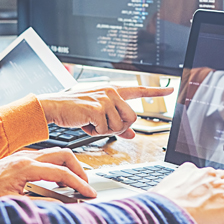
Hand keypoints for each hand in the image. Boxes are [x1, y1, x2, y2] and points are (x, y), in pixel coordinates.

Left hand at [0, 147, 95, 197]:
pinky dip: (57, 167)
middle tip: (86, 186)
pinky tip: (56, 182)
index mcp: (26, 167)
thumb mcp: (16, 203)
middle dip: (79, 170)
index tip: (89, 194)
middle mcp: (26, 157)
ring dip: (68, 167)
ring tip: (75, 185)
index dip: (79, 184)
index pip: (62, 173)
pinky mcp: (19, 158)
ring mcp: (23, 155)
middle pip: (63, 155)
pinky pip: (46, 158)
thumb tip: (62, 204)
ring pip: (55, 154)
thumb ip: (41, 202)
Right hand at [37, 85, 172, 138]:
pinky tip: (85, 123)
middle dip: (118, 127)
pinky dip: (95, 132)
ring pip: (120, 126)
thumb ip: (116, 122)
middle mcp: (111, 92)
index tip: (171, 89)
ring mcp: (105, 99)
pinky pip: (106, 130)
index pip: (138, 90)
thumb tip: (131, 134)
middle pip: (132, 118)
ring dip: (105, 130)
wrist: (53, 106)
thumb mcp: (97, 115)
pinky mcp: (97, 108)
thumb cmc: (74, 109)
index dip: (156, 92)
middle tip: (101, 125)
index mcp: (112, 91)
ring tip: (91, 122)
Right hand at [151, 163, 223, 223]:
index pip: (206, 171)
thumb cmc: (162, 204)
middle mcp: (207, 175)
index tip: (212, 182)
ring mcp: (220, 188)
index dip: (212, 178)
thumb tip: (167, 191)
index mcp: (190, 170)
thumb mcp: (165, 188)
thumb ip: (173, 186)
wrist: (168, 213)